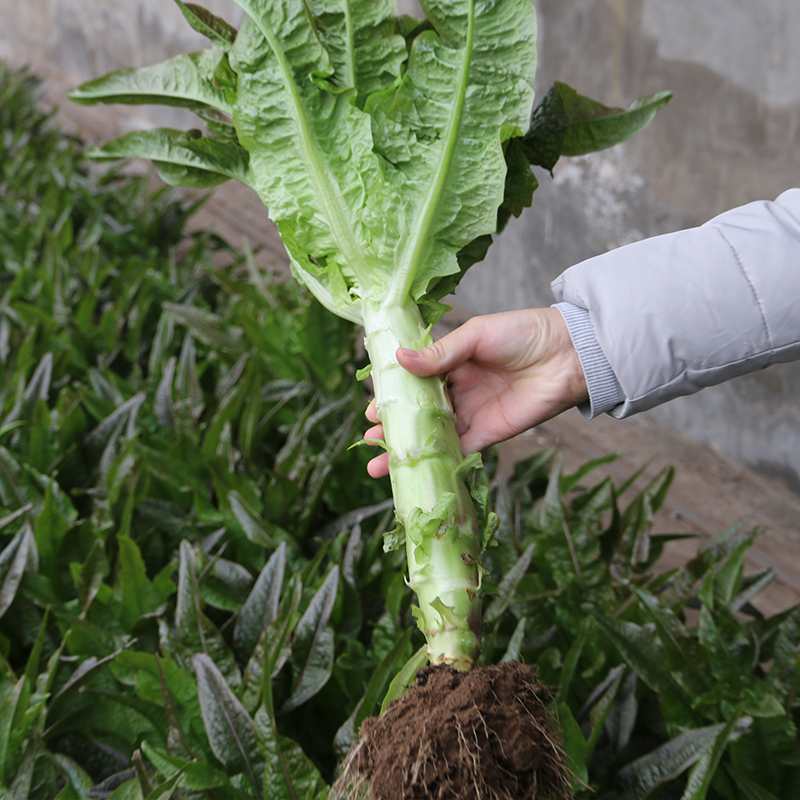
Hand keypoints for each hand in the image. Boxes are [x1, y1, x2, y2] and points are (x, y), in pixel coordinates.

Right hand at [364, 307, 588, 477]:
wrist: (568, 354)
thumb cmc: (523, 333)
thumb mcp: (476, 336)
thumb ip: (440, 353)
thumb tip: (399, 359)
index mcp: (452, 362)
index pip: (414, 381)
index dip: (392, 395)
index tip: (370, 407)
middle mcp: (458, 390)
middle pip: (418, 412)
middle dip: (394, 426)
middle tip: (370, 438)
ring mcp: (471, 413)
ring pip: (432, 435)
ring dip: (408, 449)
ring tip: (380, 463)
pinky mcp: (488, 434)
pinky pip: (457, 450)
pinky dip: (436, 461)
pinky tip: (415, 471)